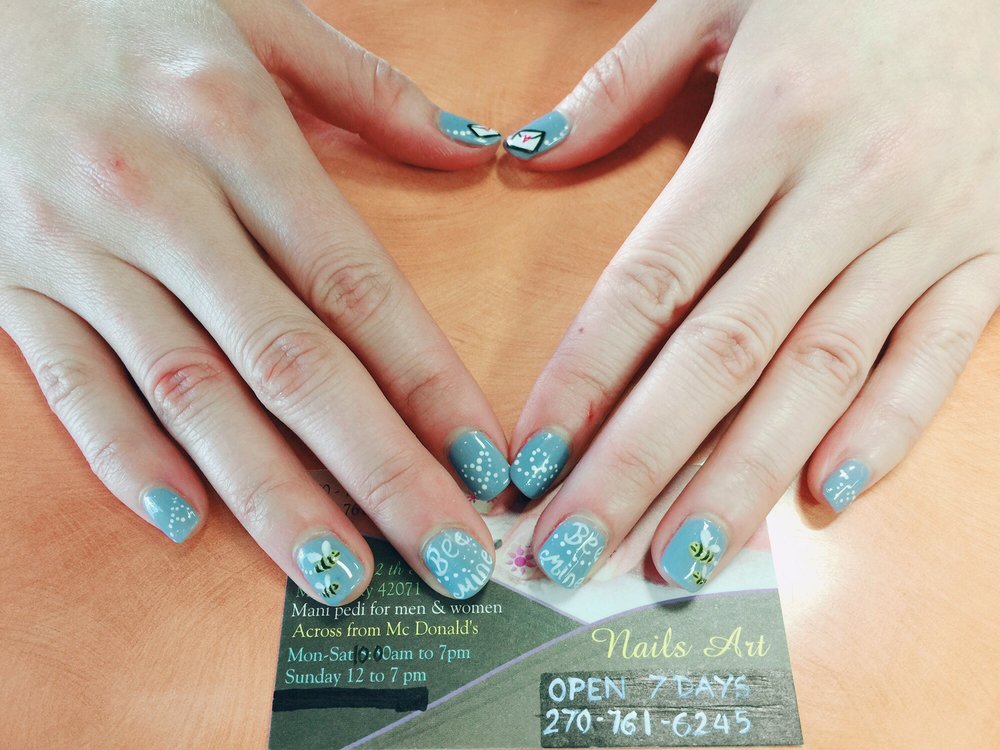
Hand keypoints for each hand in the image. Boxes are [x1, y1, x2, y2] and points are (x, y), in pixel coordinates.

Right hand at [0, 0, 508, 603]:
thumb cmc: (116, 1)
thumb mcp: (251, 11)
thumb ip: (368, 88)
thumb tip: (473, 148)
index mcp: (231, 126)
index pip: (355, 284)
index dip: (426, 382)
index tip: (482, 461)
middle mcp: (157, 199)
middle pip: (289, 363)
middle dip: (378, 473)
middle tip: (446, 557)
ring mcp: (76, 250)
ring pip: (189, 395)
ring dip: (270, 495)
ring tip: (341, 574)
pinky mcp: (8, 285)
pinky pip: (70, 388)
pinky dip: (125, 459)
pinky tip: (185, 523)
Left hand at [504, 0, 999, 589]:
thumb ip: (624, 80)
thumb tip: (529, 152)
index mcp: (769, 124)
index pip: (652, 280)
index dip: (584, 377)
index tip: (532, 455)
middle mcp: (846, 192)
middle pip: (723, 354)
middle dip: (641, 464)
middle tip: (577, 549)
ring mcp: (926, 231)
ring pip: (820, 377)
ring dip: (744, 479)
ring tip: (677, 562)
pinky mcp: (990, 255)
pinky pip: (938, 358)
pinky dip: (886, 430)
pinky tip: (824, 495)